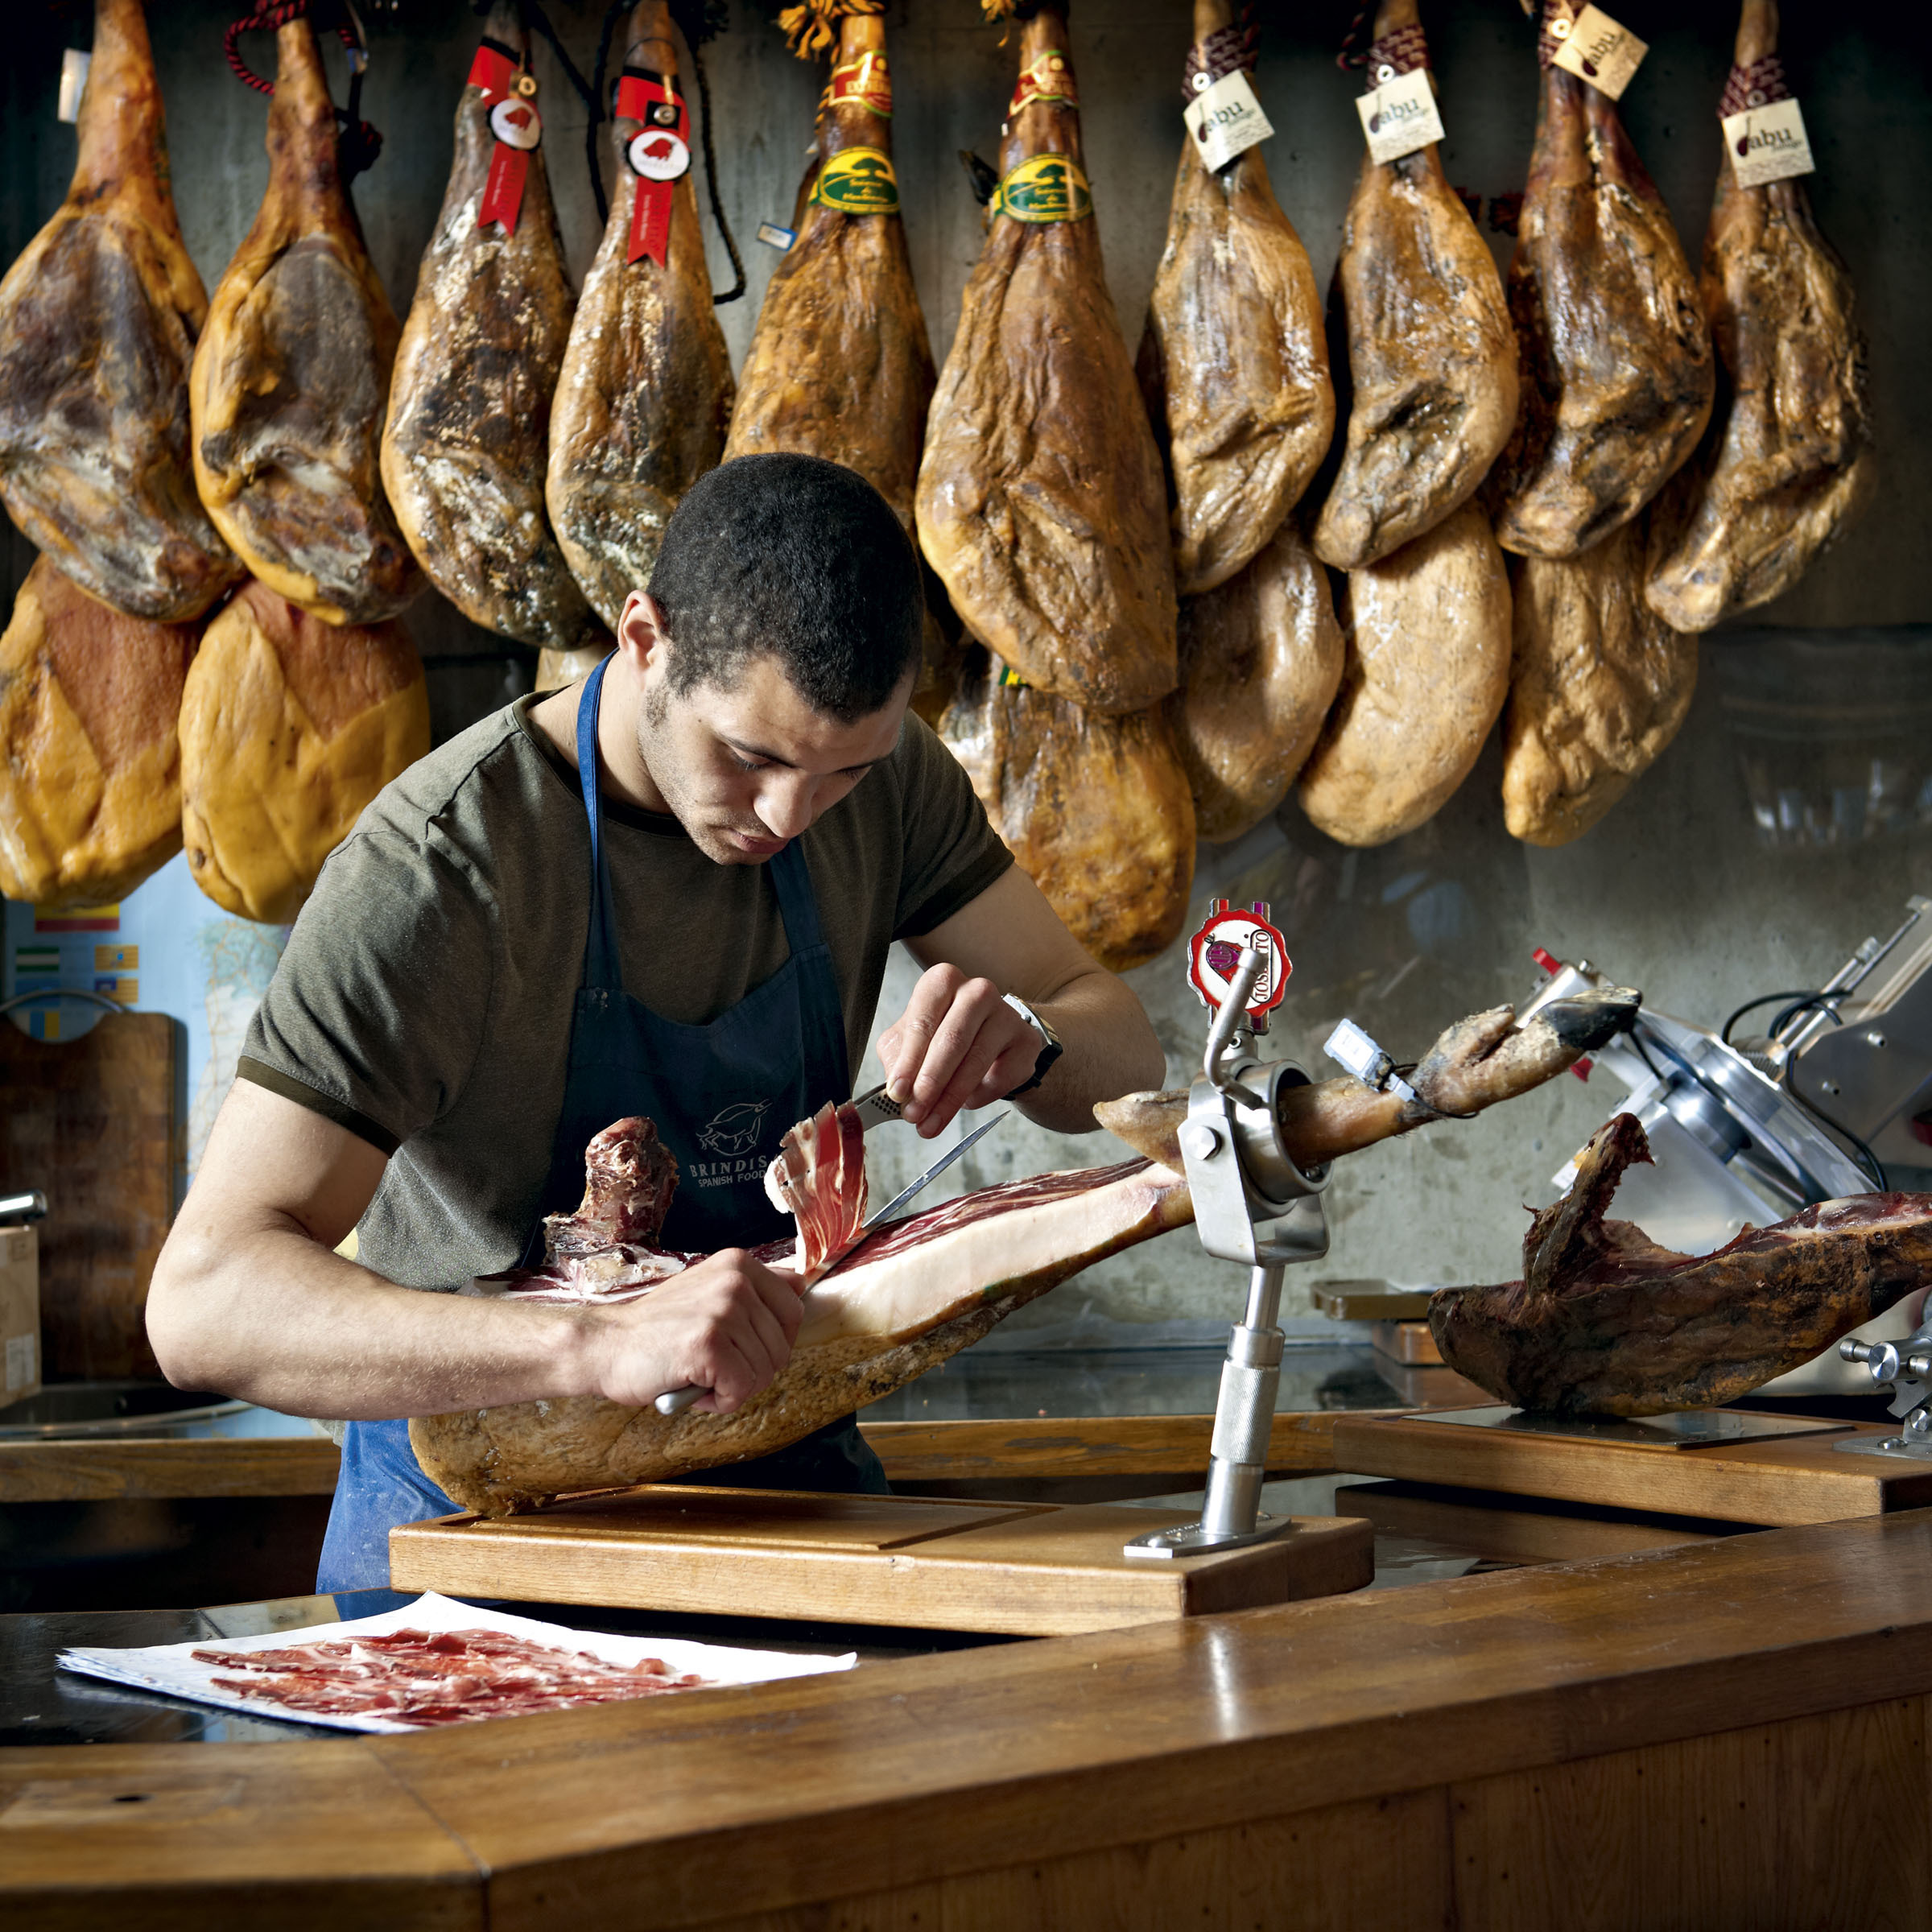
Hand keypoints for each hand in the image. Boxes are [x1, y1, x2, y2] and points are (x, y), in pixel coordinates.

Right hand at [589, 1248, 804, 1412]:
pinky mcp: (709, 1345)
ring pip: (764, 1373)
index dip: (771, 1343)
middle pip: (781, 1348)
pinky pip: (741, 1389)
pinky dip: (720, 1402)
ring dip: (732, 1388)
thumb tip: (800, 1282)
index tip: (738, 1348)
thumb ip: (754, 1288)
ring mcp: (723, 1311)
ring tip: (697, 1374)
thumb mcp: (709, 1292)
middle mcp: (736, 1281)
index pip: (793, 1310)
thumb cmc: (657, 1330)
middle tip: (711, 1367)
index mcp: (739, 1264)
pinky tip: (692, 1387)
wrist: (605, 1346)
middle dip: (751, 1371)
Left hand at [876, 965, 1042, 1138]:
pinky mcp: (1026, 1041)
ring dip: (949, 1100)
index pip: (922, 1022)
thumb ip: (899, 1060)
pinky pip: (999, 1077)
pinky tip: (965, 1102)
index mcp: (942, 982)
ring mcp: (1006, 1014)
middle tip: (915, 1113)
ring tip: (931, 1123)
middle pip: (951, 1041)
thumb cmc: (944, 1035)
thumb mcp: (911, 1041)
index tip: (897, 1093)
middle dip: (930, 1084)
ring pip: (975, 1062)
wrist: (993, 1040)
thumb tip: (896, 1091)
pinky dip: (977, 1097)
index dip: (908, 1062)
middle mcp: (976, 991)